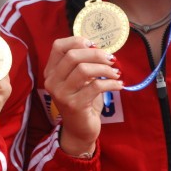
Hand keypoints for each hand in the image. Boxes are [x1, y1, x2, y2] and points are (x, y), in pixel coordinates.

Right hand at [44, 36, 121, 155]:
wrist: (79, 130)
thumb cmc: (82, 100)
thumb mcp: (79, 80)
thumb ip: (82, 63)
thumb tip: (100, 48)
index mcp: (51, 71)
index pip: (58, 46)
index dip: (77, 41)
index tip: (94, 45)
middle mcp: (52, 81)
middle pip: (73, 56)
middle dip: (96, 54)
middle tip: (111, 59)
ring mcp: (61, 94)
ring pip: (83, 69)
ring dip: (104, 68)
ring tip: (115, 73)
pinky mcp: (74, 105)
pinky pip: (96, 86)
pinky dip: (111, 83)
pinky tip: (119, 85)